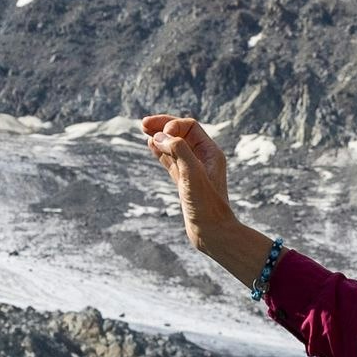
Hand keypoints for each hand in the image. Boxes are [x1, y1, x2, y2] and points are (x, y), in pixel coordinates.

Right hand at [137, 113, 271, 282]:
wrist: (213, 234)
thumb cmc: (206, 206)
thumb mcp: (192, 174)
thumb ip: (178, 150)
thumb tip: (159, 137)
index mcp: (210, 153)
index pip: (189, 127)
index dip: (172, 126)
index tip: (160, 137)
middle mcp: (203, 159)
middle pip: (181, 133)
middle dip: (163, 126)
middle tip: (143, 123)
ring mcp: (193, 171)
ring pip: (174, 147)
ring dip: (160, 137)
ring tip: (144, 129)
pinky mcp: (184, 183)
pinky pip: (171, 161)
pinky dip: (161, 152)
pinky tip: (150, 146)